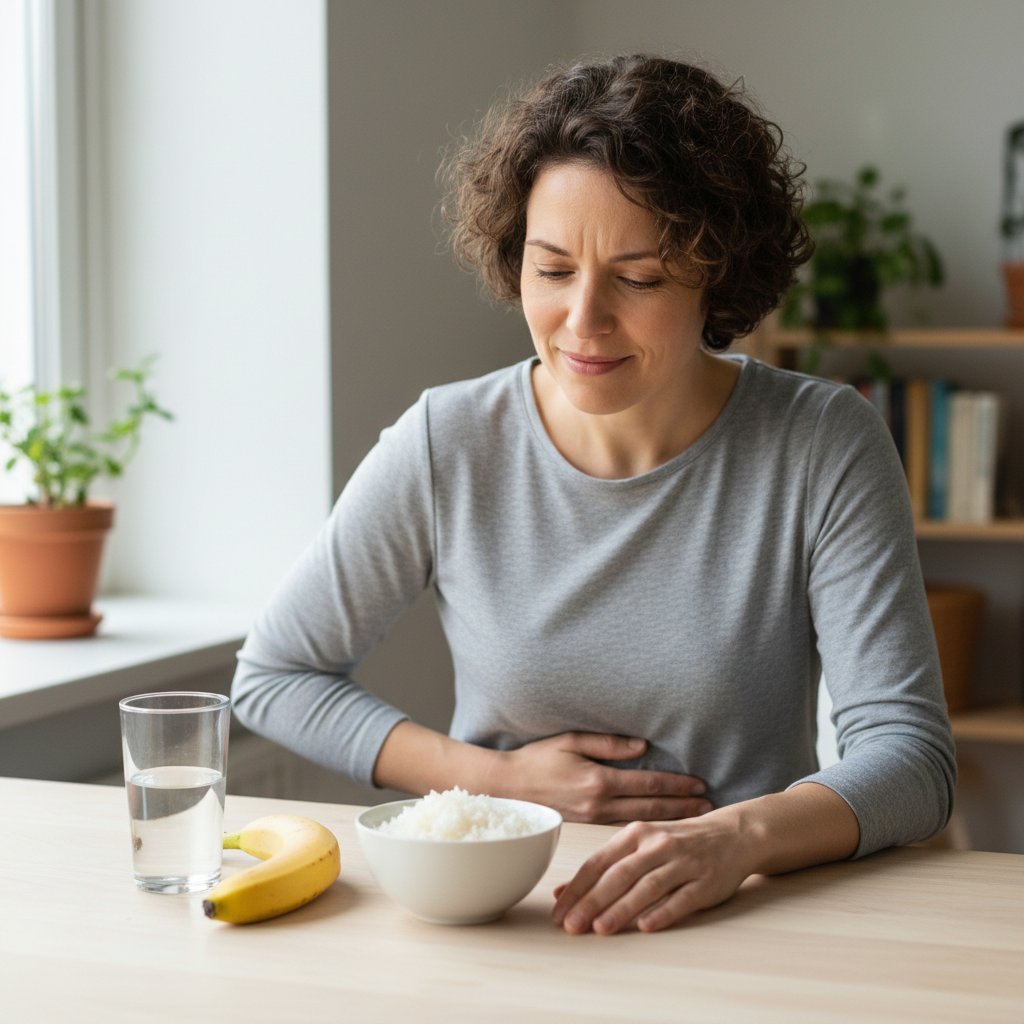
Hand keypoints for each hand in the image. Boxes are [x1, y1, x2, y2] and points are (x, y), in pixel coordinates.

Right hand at [493, 732, 710, 824]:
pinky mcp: (587, 826)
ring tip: (693, 819)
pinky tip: (659, 827)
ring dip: (669, 820)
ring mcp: (593, 819)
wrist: (506, 787)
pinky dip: (645, 827)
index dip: (677, 784)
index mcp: (599, 780)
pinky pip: (623, 828)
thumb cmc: (537, 758)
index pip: (649, 782)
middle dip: (682, 806)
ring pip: (641, 821)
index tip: (700, 784)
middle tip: (709, 807)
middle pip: (651, 806)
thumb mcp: (571, 740)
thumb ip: (609, 744)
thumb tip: (644, 746)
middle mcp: (599, 803)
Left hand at [551, 810, 750, 934]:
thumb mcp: (639, 844)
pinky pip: (682, 898)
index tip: (558, 911)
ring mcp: (683, 862)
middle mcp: (657, 845)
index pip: (598, 862)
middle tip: (571, 925)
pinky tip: (646, 927)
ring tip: (601, 928)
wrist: (732, 834)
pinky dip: (664, 913)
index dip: (577, 887)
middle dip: (592, 901)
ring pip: (648, 887)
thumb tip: (564, 892)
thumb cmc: (677, 841)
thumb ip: (605, 866)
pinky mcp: (706, 881)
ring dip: (622, 909)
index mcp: (636, 833)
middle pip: (619, 875)